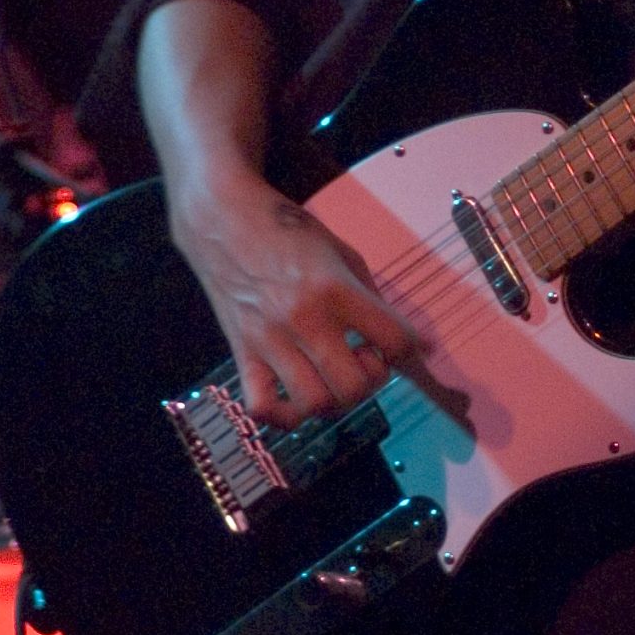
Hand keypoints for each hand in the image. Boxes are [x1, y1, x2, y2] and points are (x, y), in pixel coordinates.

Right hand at [169, 170, 429, 422]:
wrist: (221, 218)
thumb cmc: (287, 231)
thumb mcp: (340, 250)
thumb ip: (372, 297)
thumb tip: (413, 343)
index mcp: (334, 288)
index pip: (394, 340)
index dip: (408, 348)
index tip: (399, 342)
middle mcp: (303, 318)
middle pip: (354, 386)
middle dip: (372, 380)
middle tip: (364, 358)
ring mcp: (268, 340)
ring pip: (314, 403)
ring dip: (335, 400)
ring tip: (333, 376)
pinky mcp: (241, 352)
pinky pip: (261, 407)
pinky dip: (284, 416)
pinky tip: (296, 399)